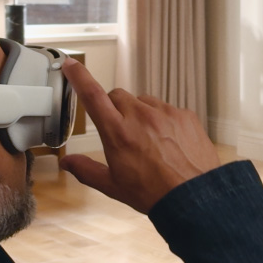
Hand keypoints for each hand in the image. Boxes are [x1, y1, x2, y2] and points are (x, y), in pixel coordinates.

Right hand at [59, 58, 221, 213]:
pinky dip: (163, 121)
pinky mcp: (185, 115)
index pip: (92, 95)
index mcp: (117, 132)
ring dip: (139, 114)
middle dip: (113, 108)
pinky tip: (168, 143)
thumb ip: (87, 170)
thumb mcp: (113, 185)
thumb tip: (68, 163)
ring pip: (143, 101)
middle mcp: (141, 116)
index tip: (71, 65)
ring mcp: (165, 113)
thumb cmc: (154, 193)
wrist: (194, 197)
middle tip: (120, 131)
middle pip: (117, 96)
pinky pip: (167, 110)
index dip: (79, 76)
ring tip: (148, 142)